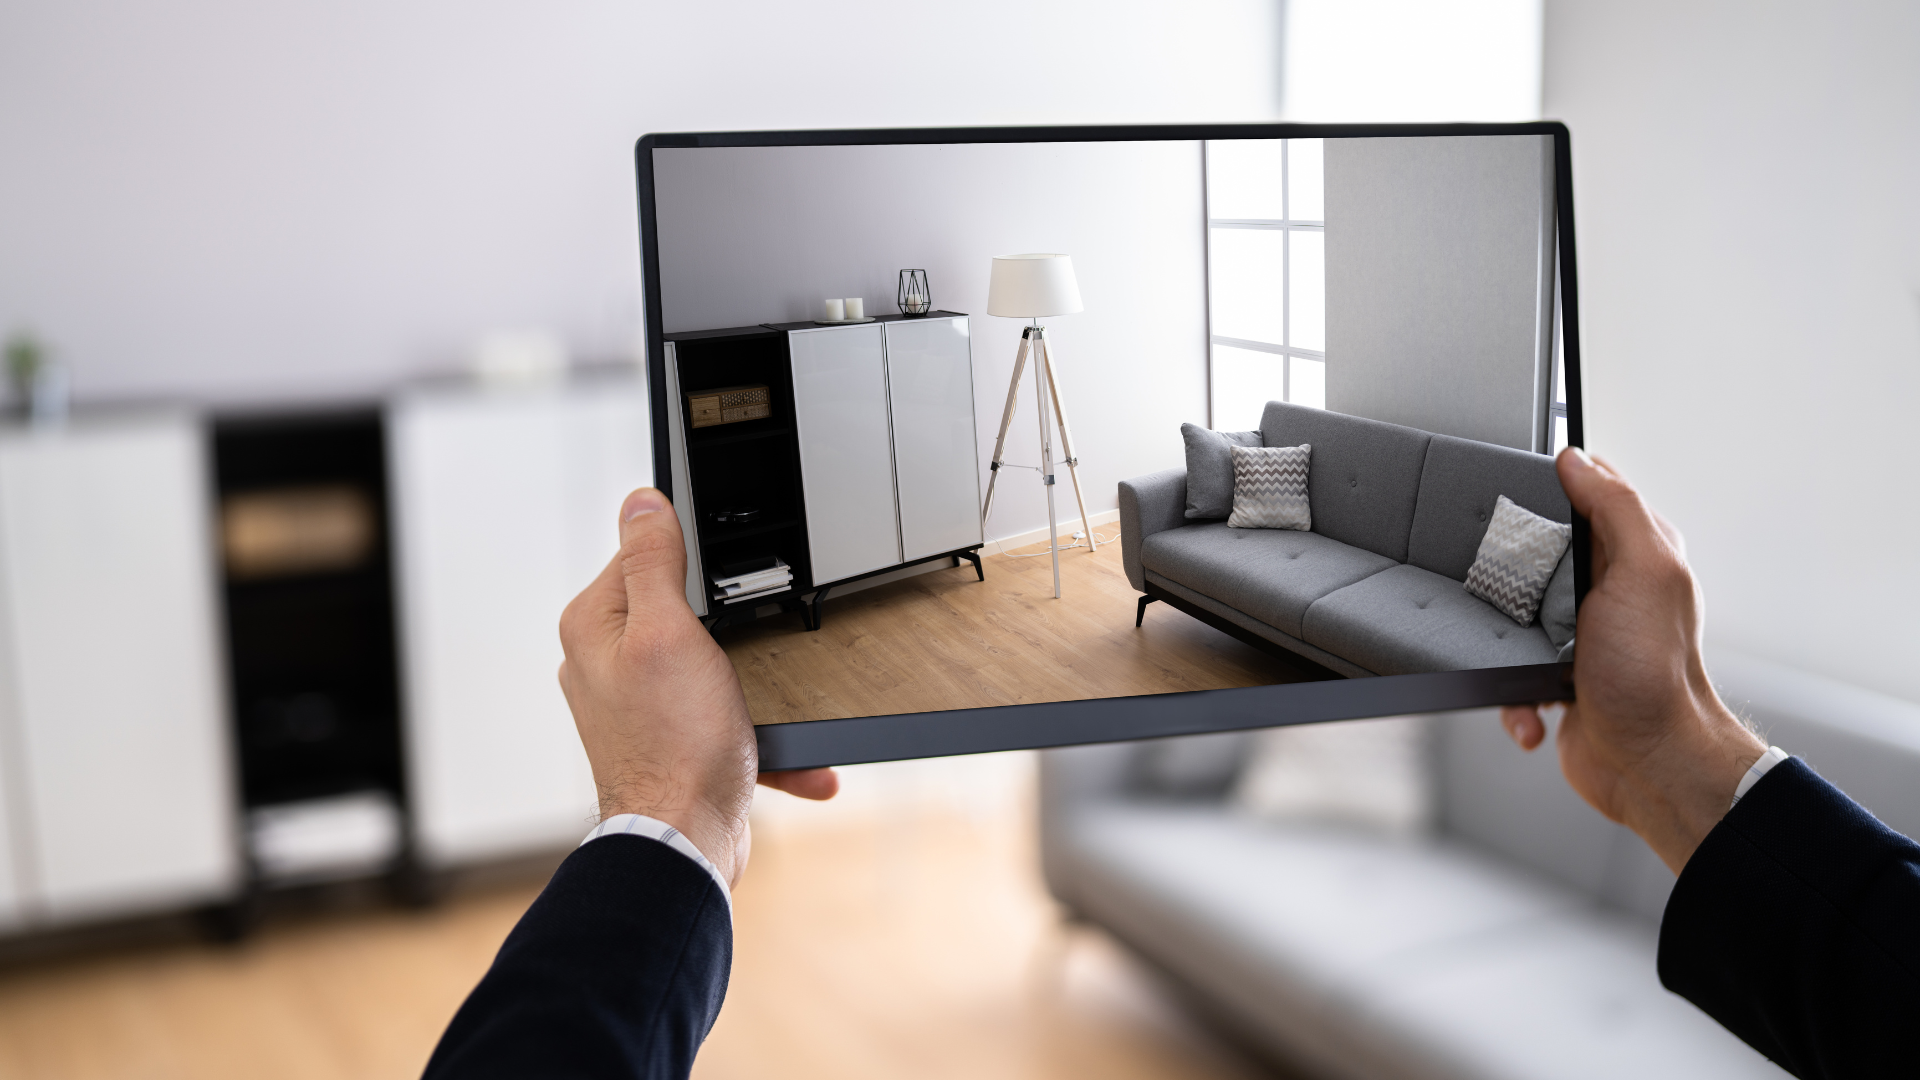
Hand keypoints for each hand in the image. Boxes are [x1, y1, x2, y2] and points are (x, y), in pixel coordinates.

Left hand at [558, 487, 836, 886]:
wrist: (687, 843)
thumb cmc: (675, 746)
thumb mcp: (669, 632)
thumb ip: (653, 563)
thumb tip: (641, 501)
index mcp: (594, 628)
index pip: (640, 555)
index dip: (691, 559)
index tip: (729, 577)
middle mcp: (605, 665)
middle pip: (681, 609)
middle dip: (731, 625)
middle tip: (752, 640)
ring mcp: (637, 707)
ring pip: (709, 666)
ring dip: (752, 685)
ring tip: (765, 701)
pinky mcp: (670, 742)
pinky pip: (722, 719)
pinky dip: (758, 734)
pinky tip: (788, 753)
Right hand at [1501, 449, 1763, 874]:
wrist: (1650, 766)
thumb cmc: (1653, 678)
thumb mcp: (1645, 573)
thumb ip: (1616, 509)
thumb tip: (1577, 460)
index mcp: (1634, 554)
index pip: (1589, 494)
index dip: (1552, 484)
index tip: (1514, 485)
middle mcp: (1607, 590)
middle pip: (1535, 551)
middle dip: (1509, 568)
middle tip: (1505, 582)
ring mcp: (1577, 636)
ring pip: (1511, 612)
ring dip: (1503, 642)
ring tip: (1519, 658)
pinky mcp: (1553, 677)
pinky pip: (1509, 672)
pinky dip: (1512, 696)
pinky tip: (1532, 708)